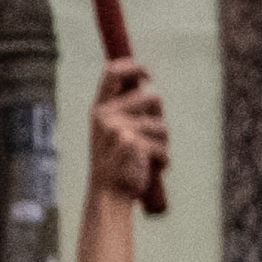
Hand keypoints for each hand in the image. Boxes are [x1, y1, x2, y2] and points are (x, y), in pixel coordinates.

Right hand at [90, 60, 172, 212]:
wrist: (107, 195)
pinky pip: (162, 146)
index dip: (134, 67)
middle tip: (151, 135)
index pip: (114, 72)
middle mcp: (105, 115)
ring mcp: (117, 129)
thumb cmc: (115, 162)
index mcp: (99, 109)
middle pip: (152, 97)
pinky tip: (151, 168)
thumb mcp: (111, 130)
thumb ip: (125, 107)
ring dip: (162, 142)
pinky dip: (162, 159)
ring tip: (148, 157)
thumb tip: (144, 82)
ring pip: (161, 125)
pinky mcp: (132, 143)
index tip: (146, 74)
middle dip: (159, 117)